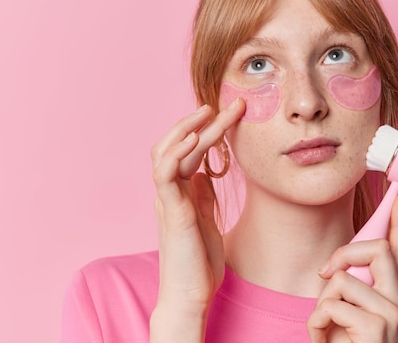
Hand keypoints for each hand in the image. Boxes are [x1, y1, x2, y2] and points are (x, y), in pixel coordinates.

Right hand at [149, 99, 244, 341]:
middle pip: (178, 143)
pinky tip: (193, 137)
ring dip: (187, 128)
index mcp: (180, 191)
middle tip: (227, 103)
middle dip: (200, 121)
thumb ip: (202, 194)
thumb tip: (206, 170)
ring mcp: (167, 199)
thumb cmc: (199, 260)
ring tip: (208, 111)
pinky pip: (164, 174)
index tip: (232, 114)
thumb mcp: (205, 218)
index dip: (207, 129)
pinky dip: (175, 152)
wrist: (191, 293)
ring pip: (168, 151)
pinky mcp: (170, 211)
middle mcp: (170, 190)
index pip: (189, 150)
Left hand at [307, 195, 397, 342]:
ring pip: (344, 279)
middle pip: (377, 249)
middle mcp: (397, 301)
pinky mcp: (377, 327)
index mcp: (390, 295)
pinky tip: (322, 338)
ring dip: (321, 302)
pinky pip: (333, 305)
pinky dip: (315, 322)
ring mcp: (391, 314)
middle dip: (344, 252)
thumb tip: (342, 264)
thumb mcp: (345, 311)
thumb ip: (351, 285)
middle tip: (325, 273)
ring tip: (324, 325)